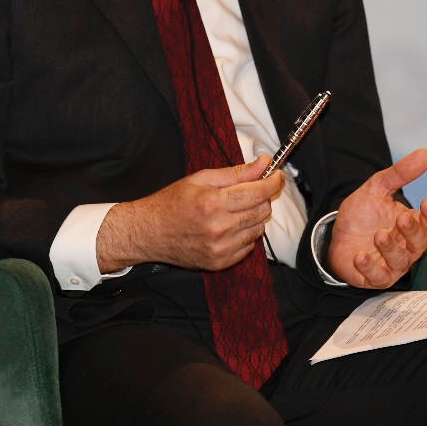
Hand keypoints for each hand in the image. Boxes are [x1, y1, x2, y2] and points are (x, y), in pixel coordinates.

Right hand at [97, 158, 284, 272]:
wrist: (149, 232)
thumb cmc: (172, 202)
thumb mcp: (201, 178)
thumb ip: (236, 172)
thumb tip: (264, 162)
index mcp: (214, 202)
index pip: (258, 192)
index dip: (273, 181)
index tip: (277, 175)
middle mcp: (219, 228)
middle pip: (262, 210)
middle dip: (262, 197)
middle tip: (251, 189)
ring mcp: (220, 248)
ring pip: (258, 229)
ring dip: (254, 217)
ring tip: (235, 209)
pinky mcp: (220, 262)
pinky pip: (249, 247)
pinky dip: (245, 235)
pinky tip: (229, 226)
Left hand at [327, 147, 426, 288]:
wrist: (337, 235)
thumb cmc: (364, 215)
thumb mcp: (378, 188)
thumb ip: (400, 173)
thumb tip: (426, 153)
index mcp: (413, 223)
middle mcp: (407, 245)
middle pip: (421, 242)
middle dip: (413, 231)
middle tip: (403, 218)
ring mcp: (392, 263)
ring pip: (401, 261)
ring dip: (391, 248)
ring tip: (380, 235)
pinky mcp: (374, 276)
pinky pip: (378, 276)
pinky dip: (370, 267)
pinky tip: (360, 256)